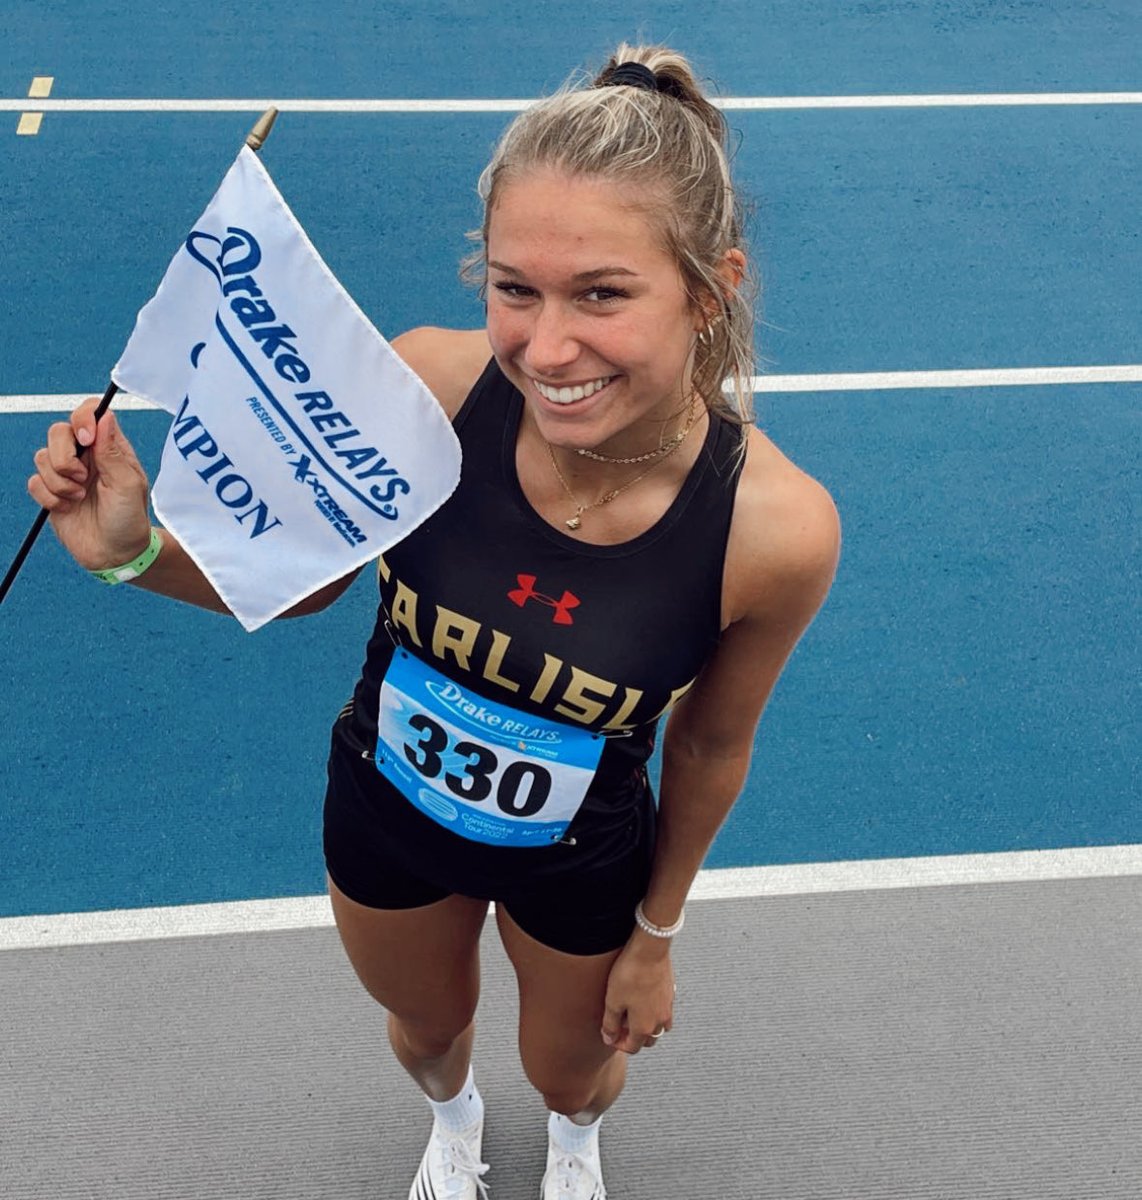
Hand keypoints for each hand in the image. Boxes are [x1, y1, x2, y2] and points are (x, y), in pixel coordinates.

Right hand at [28, 398, 152, 570]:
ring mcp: (67, 473)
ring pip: (42, 457)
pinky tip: (68, 509)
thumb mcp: (128, 485)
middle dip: (64, 456)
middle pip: (57, 431)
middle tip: (81, 478)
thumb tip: (104, 416)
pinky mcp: (51, 492)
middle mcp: (86, 456)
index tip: (86, 439)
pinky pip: (34, 482)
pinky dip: (50, 498)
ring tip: (79, 498)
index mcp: (110, 448)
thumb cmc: (129, 518)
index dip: (82, 418)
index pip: (90, 413)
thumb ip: (113, 451)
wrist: (114, 553)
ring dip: (59, 482)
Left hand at [600, 935, 675, 1054]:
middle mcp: (660, 1021)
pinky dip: (654, 1013)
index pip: (632, 1047)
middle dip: (633, 1037)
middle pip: (647, 1040)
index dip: (618, 1044)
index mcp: (644, 1027)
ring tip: (632, 1012)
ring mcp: (668, 1007)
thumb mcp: (613, 1001)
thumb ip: (610, 1024)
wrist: (650, 949)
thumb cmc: (630, 974)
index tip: (609, 1034)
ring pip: (659, 1027)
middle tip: (619, 1025)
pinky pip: (664, 1011)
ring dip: (646, 1026)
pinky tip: (643, 999)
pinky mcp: (671, 993)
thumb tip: (609, 1038)